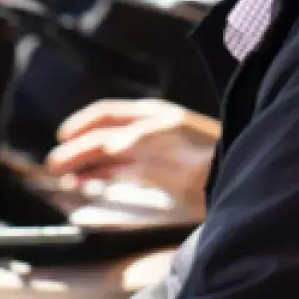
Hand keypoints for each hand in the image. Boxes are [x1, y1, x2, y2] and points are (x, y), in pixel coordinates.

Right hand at [46, 100, 220, 218]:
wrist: (245, 178)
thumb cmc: (216, 160)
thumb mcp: (182, 149)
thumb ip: (144, 142)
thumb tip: (110, 143)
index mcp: (155, 117)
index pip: (107, 116)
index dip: (83, 126)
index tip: (63, 138)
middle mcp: (151, 131)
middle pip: (103, 136)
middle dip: (78, 149)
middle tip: (53, 164)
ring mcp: (154, 153)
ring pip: (109, 154)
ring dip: (85, 162)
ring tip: (62, 175)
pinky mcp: (158, 175)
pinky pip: (120, 170)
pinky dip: (101, 175)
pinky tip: (86, 183)